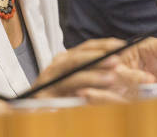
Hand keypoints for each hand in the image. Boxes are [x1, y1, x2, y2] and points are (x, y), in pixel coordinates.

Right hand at [32, 38, 153, 102]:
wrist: (31, 111)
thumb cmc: (59, 98)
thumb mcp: (79, 83)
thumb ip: (94, 75)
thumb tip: (120, 67)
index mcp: (67, 59)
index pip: (88, 47)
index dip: (106, 44)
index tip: (125, 45)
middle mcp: (57, 65)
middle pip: (80, 55)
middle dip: (101, 55)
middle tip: (120, 57)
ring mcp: (50, 78)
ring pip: (73, 70)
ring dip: (93, 72)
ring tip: (112, 75)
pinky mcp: (46, 93)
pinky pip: (66, 88)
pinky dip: (82, 87)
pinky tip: (94, 91)